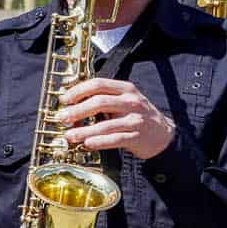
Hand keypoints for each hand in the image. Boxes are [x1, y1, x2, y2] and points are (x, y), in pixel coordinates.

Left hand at [56, 76, 173, 159]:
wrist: (163, 135)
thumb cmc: (136, 116)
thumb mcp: (124, 100)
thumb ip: (103, 98)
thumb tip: (72, 102)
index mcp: (125, 89)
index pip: (98, 84)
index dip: (78, 91)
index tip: (65, 99)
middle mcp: (131, 102)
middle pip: (100, 102)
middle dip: (78, 110)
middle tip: (63, 118)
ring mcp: (135, 120)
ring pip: (105, 124)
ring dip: (84, 130)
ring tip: (70, 135)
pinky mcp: (137, 137)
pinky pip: (115, 139)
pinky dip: (99, 142)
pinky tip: (87, 144)